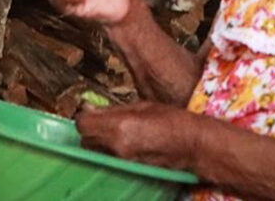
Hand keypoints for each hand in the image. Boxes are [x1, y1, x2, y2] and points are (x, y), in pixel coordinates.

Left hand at [76, 102, 197, 169]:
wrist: (192, 146)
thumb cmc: (172, 121)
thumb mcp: (142, 105)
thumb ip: (112, 109)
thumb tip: (89, 108)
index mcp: (120, 127)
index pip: (83, 124)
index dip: (85, 116)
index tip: (91, 111)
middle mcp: (117, 147)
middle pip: (85, 139)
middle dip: (91, 129)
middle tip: (103, 121)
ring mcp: (121, 162)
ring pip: (95, 151)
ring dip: (98, 141)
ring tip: (114, 132)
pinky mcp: (126, 170)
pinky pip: (107, 159)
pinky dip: (109, 151)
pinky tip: (122, 143)